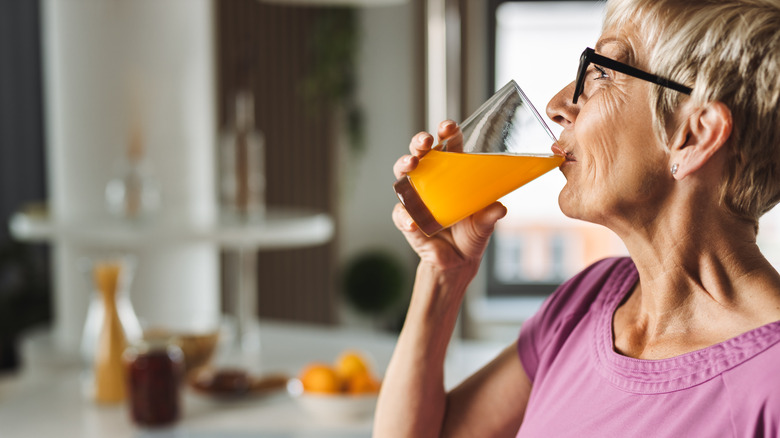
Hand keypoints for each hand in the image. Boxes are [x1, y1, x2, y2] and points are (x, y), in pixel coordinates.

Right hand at [392, 121, 506, 271]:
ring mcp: (416, 198)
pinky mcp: (407, 219)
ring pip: (403, 174)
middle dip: (419, 143)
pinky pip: (401, 214)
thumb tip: (499, 208)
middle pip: (420, 153)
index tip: (448, 127)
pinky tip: (412, 221)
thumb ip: (489, 216)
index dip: (447, 133)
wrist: (458, 263)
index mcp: (452, 174)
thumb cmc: (472, 234)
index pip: (448, 146)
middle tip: (425, 142)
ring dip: (404, 165)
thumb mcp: (484, 224)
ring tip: (411, 165)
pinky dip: (405, 217)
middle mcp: (431, 181)